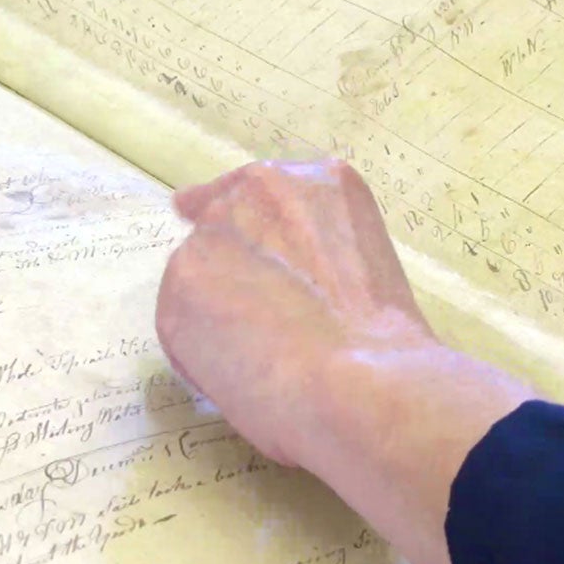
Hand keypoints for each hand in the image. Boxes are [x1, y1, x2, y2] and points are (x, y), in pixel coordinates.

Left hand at [156, 159, 530, 563]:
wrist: (362, 383)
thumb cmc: (385, 347)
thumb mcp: (367, 264)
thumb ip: (317, 250)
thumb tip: (277, 278)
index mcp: (319, 180)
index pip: (261, 189)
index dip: (251, 229)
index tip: (245, 253)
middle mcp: (258, 189)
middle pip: (222, 225)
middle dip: (232, 271)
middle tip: (263, 324)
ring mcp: (213, 231)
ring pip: (198, 278)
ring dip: (217, 316)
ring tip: (267, 359)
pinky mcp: (178, 284)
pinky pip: (181, 324)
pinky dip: (202, 354)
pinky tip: (245, 374)